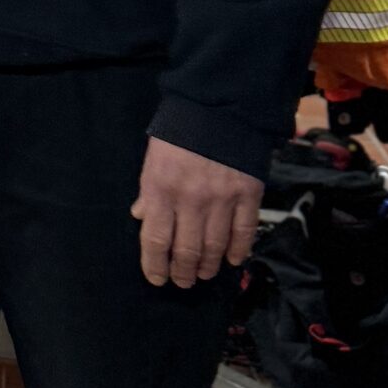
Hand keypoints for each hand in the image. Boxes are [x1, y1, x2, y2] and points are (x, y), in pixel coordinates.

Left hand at [131, 137, 262, 288]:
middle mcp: (190, 199)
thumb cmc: (180, 132)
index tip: (156, 279)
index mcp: (160, 188)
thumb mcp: (153, 157)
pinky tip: (233, 261)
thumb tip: (140, 218)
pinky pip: (243, 233)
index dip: (154, 266)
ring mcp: (221, 199)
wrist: (219, 106)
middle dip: (182, 272)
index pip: (154, 240)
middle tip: (181, 281)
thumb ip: (147, 191)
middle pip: (185, 251)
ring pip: (214, 247)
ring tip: (202, 274)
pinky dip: (238, 251)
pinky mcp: (247, 195)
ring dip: (207, 266)